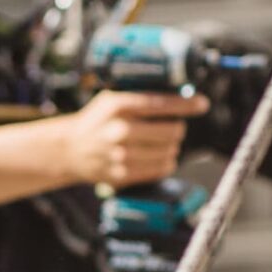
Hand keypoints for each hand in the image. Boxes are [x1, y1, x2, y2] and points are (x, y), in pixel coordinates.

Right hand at [59, 89, 190, 187]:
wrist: (70, 149)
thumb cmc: (96, 121)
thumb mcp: (112, 100)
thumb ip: (141, 98)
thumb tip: (181, 96)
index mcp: (119, 106)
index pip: (162, 104)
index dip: (187, 104)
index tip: (202, 104)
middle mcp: (120, 130)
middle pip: (172, 131)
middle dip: (177, 129)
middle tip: (173, 128)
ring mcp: (121, 155)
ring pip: (169, 151)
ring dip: (172, 147)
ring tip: (162, 144)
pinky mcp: (123, 175)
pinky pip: (160, 169)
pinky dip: (165, 163)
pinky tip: (158, 157)